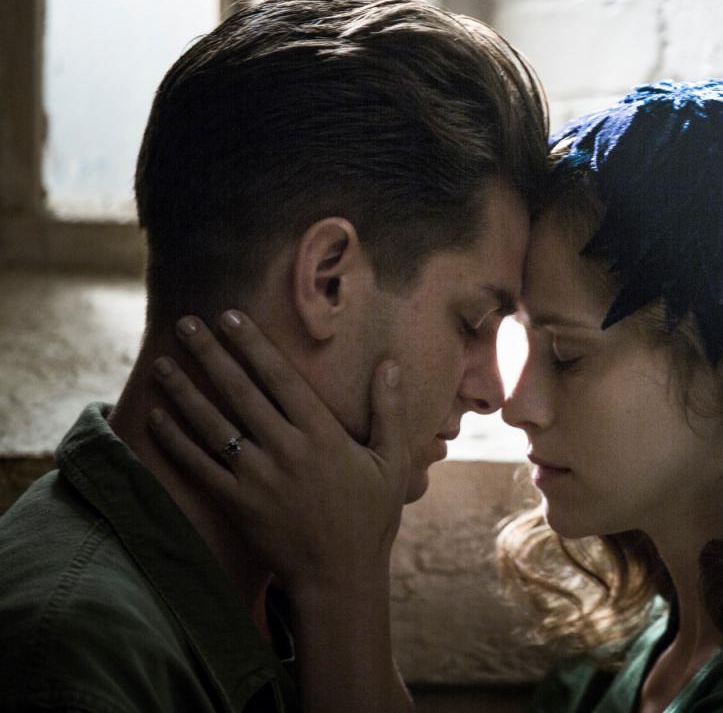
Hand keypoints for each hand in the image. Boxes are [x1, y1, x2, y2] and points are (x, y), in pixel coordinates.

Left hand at [147, 310, 409, 592]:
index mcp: (322, 434)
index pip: (280, 378)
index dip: (252, 344)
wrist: (340, 576)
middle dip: (210, 354)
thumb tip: (389, 365)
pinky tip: (158, 418)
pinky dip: (175, 442)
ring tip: (163, 364)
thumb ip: (389, 411)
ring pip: (212, 425)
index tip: (230, 316)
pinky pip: (198, 467)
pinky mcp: (237, 504)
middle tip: (186, 324)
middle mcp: (285, 450)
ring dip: (185, 391)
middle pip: (239, 392)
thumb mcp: (393, 462)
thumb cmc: (371, 516)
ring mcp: (257, 478)